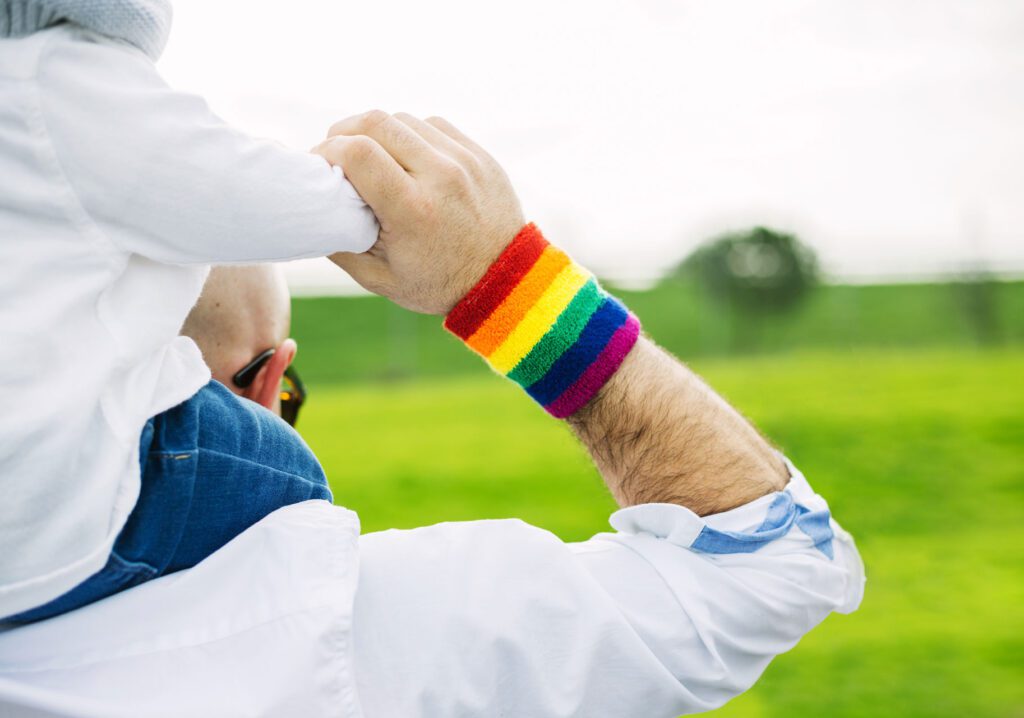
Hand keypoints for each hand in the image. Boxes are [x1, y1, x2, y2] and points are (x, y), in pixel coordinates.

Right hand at [314, 111, 524, 314]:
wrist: (505, 284)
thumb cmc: (439, 285)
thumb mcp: (381, 279)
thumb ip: (339, 244)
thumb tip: (312, 210)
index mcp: (413, 210)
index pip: (357, 151)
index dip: (327, 150)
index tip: (319, 165)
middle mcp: (441, 177)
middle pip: (376, 122)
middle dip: (344, 132)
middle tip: (336, 153)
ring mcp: (465, 162)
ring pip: (404, 119)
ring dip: (377, 132)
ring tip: (370, 155)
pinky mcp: (480, 156)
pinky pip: (434, 125)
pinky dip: (410, 135)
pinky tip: (405, 156)